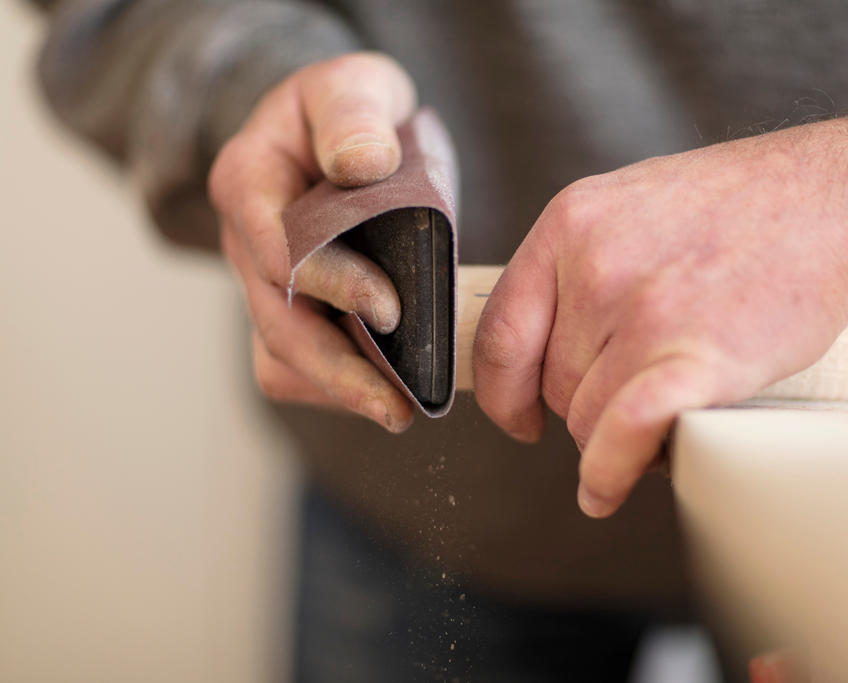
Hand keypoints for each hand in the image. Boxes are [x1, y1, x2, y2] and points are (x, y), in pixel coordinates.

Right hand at [209, 53, 417, 430]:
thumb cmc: (347, 108)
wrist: (337, 132)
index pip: (280, 252)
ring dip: (336, 392)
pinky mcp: (289, 312)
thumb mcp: (351, 86)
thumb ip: (353, 115)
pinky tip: (386, 392)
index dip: (334, 286)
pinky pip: (298, 367)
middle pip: (276, 326)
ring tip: (397, 412)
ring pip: (280, 359)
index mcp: (249, 184)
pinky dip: (339, 387)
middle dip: (336, 372)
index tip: (392, 310)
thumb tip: (362, 165)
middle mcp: (246, 243)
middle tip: (397, 409)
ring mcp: (264, 285)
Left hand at [474, 99, 847, 516]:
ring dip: (619, 436)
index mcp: (570, 222)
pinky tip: (608, 488)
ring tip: (673, 408)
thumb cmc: (744, 208)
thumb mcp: (633, 209)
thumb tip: (547, 352)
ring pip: (588, 418)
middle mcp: (596, 263)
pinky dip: (610, 472)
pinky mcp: (695, 353)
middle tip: (643, 396)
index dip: (503, 392)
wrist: (839, 199)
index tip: (519, 419)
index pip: (499, 332)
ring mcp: (644, 307)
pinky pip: (622, 431)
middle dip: (591, 407)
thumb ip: (580, 270)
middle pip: (554, 384)